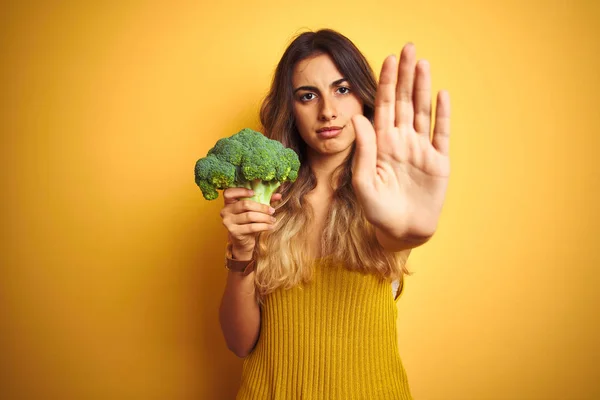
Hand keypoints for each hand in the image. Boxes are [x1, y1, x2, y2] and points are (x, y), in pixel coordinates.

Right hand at [220, 188, 281, 256]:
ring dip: (264, 217)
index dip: (241, 191)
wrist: (243, 241)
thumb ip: (265, 200)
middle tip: (272, 211)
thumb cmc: (248, 222)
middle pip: (244, 205)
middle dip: (261, 207)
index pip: (228, 193)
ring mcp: (228, 222)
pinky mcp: (234, 232)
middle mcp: (225, 211)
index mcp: (228, 203)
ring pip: (249, 216)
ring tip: (272, 219)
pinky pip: (251, 227)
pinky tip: (270, 226)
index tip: (254, 193)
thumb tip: (278, 195)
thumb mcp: (255, 210)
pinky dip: (263, 226)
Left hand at [351, 43, 450, 239]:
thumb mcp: (363, 182)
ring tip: (423, 63)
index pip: (383, 106)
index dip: (386, 83)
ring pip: (422, 112)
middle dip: (405, 75)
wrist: (401, 232)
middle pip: (404, 102)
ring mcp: (420, 149)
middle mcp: (400, 141)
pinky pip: (440, 134)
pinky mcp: (438, 162)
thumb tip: (359, 118)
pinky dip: (442, 115)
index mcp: (381, 144)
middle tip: (408, 48)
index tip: (387, 59)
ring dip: (423, 87)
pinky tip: (441, 94)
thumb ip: (363, 150)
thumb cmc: (377, 211)